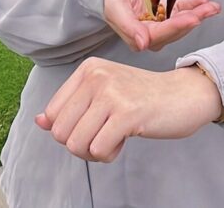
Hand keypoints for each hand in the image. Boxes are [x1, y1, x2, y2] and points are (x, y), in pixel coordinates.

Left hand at [35, 58, 222, 161]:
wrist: (184, 94)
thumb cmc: (143, 97)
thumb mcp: (103, 94)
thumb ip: (71, 107)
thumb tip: (39, 121)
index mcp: (88, 68)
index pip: (52, 115)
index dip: (70, 130)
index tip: (94, 123)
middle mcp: (97, 76)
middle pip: (60, 132)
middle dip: (80, 144)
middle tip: (105, 134)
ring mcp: (112, 93)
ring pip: (76, 144)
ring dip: (95, 151)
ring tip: (116, 135)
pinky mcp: (127, 113)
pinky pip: (98, 150)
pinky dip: (109, 154)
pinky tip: (126, 138)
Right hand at [103, 0, 219, 51]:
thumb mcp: (115, 8)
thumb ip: (128, 27)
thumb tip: (142, 44)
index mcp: (139, 37)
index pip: (162, 34)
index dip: (177, 26)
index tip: (192, 19)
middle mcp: (154, 33)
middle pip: (177, 28)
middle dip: (193, 19)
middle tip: (207, 10)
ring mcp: (163, 21)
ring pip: (184, 19)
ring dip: (199, 13)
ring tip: (213, 6)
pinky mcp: (170, 9)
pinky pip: (185, 8)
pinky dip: (196, 4)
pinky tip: (205, 1)